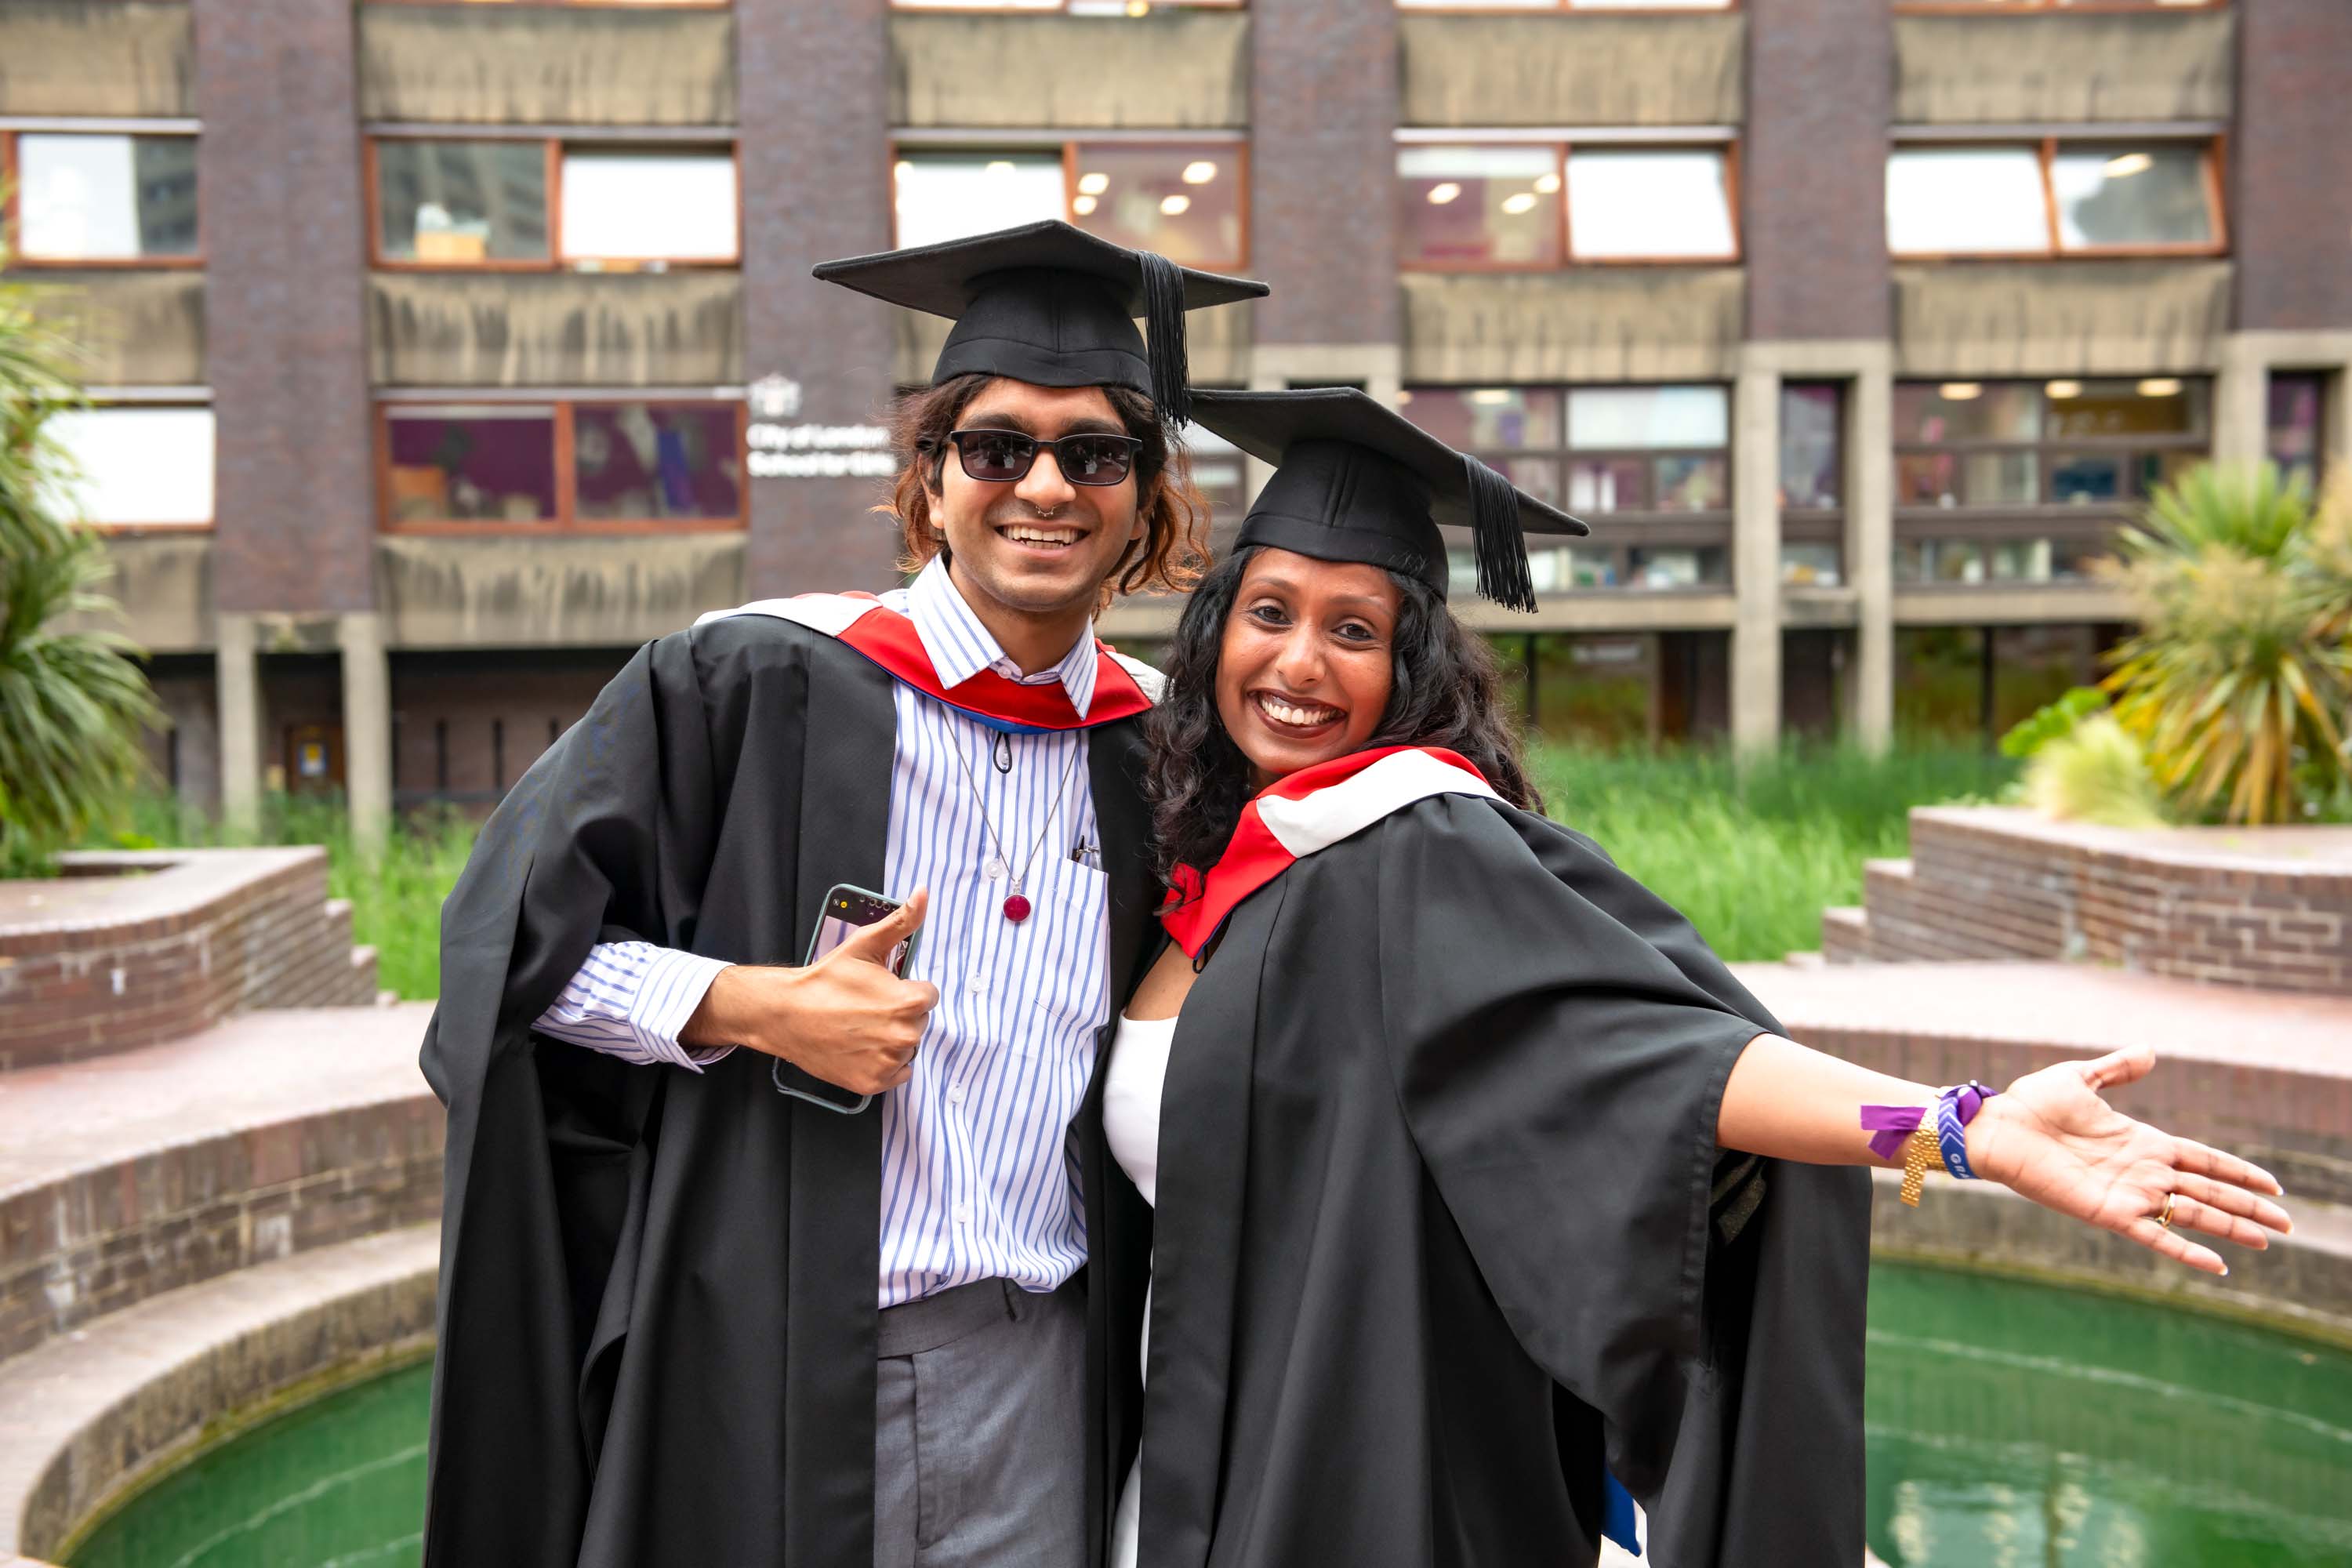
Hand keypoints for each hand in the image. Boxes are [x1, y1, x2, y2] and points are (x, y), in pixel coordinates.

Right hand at [681, 889, 937, 1096]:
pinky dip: (884, 1063)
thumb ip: (901, 922)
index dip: (906, 989)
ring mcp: (889, 1063)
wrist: (786, 1015)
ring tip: (861, 1027)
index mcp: (909, 1002)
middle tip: (867, 1008)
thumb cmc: (826, 980)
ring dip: (892, 1039)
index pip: (928, 996)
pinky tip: (862, 1048)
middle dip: (899, 1013)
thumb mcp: (864, 945)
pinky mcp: (873, 1083)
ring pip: (907, 1048)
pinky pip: (898, 1074)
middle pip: (918, 1021)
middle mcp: (904, 1036)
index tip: (882, 990)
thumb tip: (923, 893)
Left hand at [1965, 1045, 2290, 1274]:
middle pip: (2210, 1192)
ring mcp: (2129, 1194)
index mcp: (2143, 1142)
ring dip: (2231, 1228)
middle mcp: (2143, 1172)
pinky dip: (2186, 1251)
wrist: (1999, 1126)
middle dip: (2249, 1207)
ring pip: (2194, 1214)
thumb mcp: (2081, 1079)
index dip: (2239, 1172)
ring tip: (2268, 1242)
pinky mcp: (2108, 1213)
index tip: (2273, 1185)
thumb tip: (2149, 1050)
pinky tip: (2218, 1266)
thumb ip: (2117, 1069)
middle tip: (2287, 1225)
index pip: (2205, 1160)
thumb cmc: (2033, 1103)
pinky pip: (2155, 1237)